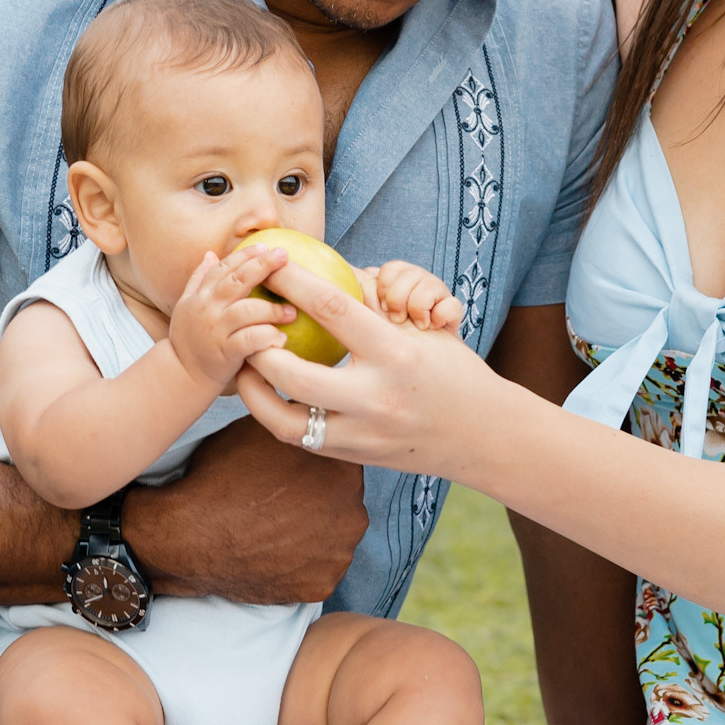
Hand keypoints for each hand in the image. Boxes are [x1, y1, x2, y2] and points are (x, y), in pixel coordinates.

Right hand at [123, 414, 367, 602]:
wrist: (189, 535)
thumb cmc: (221, 477)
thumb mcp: (260, 430)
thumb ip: (295, 422)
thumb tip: (304, 409)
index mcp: (343, 468)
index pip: (342, 460)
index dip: (317, 465)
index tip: (296, 472)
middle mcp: (353, 511)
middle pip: (343, 501)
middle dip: (320, 500)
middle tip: (283, 502)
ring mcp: (340, 553)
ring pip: (333, 537)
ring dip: (314, 533)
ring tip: (276, 529)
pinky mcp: (322, 585)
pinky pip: (318, 571)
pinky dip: (301, 565)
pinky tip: (274, 554)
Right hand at [167, 245, 295, 391]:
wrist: (181, 375)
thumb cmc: (190, 339)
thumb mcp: (187, 306)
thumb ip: (198, 279)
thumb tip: (210, 254)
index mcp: (201, 295)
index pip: (223, 267)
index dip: (245, 255)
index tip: (267, 246)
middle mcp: (207, 309)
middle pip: (237, 281)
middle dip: (262, 266)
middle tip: (285, 256)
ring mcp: (216, 330)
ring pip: (246, 310)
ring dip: (271, 309)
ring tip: (292, 311)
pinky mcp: (225, 353)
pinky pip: (249, 340)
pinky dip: (266, 337)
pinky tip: (281, 337)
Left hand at [237, 260, 501, 479]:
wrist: (483, 436)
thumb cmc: (453, 372)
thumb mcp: (421, 331)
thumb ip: (375, 306)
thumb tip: (327, 274)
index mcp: (396, 354)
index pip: (333, 309)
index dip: (294, 284)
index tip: (269, 267)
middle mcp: (376, 398)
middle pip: (293, 374)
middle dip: (259, 348)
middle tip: (244, 326)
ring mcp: (362, 434)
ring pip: (284, 421)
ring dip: (254, 393)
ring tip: (242, 368)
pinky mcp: (355, 456)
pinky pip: (300, 438)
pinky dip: (276, 415)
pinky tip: (266, 396)